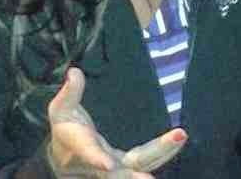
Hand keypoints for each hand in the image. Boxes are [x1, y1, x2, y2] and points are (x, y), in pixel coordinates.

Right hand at [48, 67, 186, 177]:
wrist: (63, 161)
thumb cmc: (64, 131)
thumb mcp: (60, 110)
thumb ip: (69, 93)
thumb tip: (74, 72)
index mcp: (80, 148)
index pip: (87, 154)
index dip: (96, 159)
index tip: (107, 165)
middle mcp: (99, 164)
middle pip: (119, 172)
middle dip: (135, 175)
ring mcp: (115, 169)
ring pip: (139, 165)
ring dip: (161, 153)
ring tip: (180, 137)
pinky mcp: (127, 165)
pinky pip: (147, 160)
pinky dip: (164, 151)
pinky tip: (179, 140)